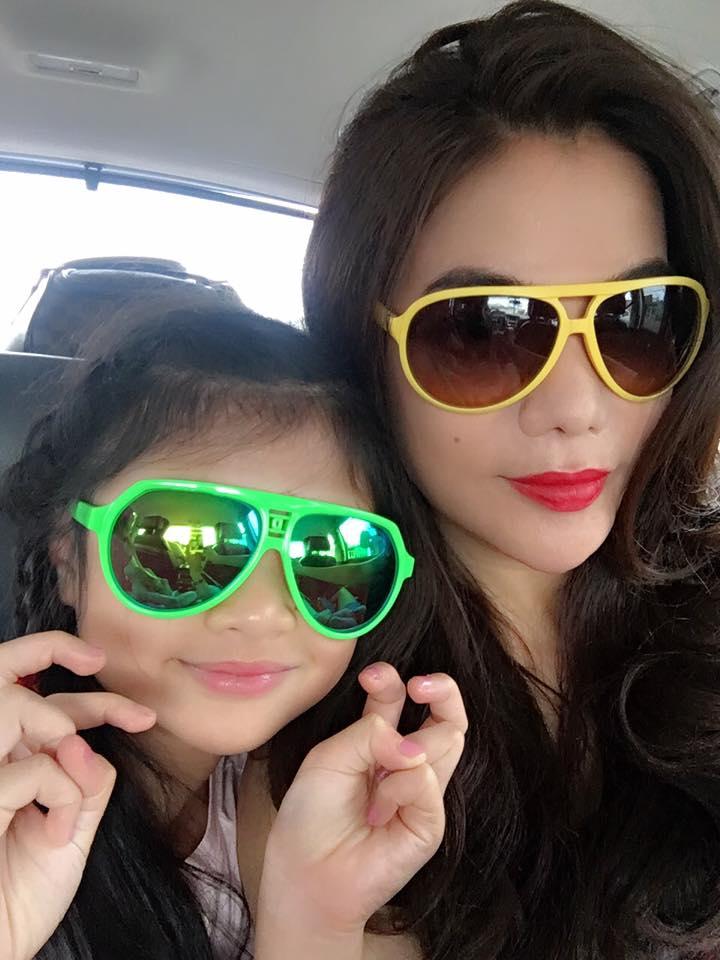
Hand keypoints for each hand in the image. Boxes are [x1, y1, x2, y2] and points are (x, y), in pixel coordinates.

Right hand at [0, 631, 155, 959]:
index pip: (40, 700)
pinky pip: (36, 768)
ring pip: (24, 711)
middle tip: (113, 679)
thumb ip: (86, 781)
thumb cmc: (21, 893)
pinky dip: (62, 797)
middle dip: (63, 660)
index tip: (136, 704)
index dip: (87, 687)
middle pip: (11, 676)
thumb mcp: (73, 829)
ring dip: (65, 742)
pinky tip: (52, 834)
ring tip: (67, 796)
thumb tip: (85, 743)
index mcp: (5, 761)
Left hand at [258, 663, 465, 937]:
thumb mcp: (329, 757)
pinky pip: (428, 782)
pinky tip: (378, 811)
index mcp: (376, 740)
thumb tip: (414, 744)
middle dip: (441, 689)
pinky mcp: (430, 821)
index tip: (372, 676)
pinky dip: (401, 787)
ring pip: (450, 740)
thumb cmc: (311, 816)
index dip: (392, 681)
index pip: (399, 699)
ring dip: (413, 746)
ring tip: (377, 778)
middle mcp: (403, 760)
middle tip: (419, 685)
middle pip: (445, 715)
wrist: (307, 874)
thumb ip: (370, 734)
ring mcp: (421, 790)